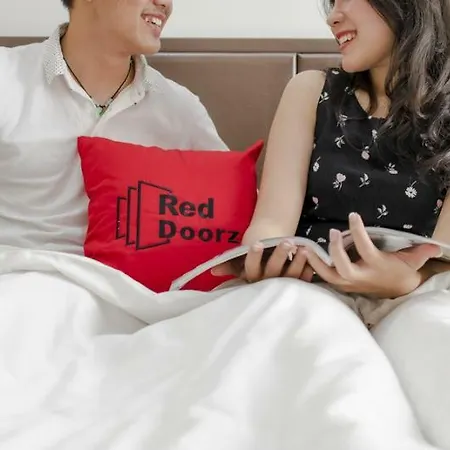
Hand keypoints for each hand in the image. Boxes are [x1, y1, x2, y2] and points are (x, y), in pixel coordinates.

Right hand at [211, 240, 314, 282]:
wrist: (271, 267)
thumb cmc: (257, 261)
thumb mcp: (242, 262)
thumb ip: (231, 264)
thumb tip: (213, 270)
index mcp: (253, 277)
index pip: (251, 268)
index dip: (254, 257)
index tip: (257, 243)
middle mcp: (268, 283)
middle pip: (273, 271)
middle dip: (280, 256)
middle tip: (287, 241)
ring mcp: (285, 286)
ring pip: (291, 276)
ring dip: (297, 262)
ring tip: (303, 248)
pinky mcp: (299, 286)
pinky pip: (305, 280)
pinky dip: (308, 270)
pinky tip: (312, 258)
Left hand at [303, 213, 441, 297]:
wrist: (395, 291)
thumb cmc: (400, 272)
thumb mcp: (412, 262)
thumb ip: (421, 252)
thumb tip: (435, 246)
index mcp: (375, 266)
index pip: (365, 248)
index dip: (358, 232)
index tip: (353, 216)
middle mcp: (360, 276)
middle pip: (342, 268)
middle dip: (335, 251)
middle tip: (332, 232)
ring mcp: (349, 282)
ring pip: (328, 275)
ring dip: (316, 262)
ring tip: (305, 248)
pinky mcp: (341, 284)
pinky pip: (324, 278)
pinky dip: (313, 268)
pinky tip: (304, 257)